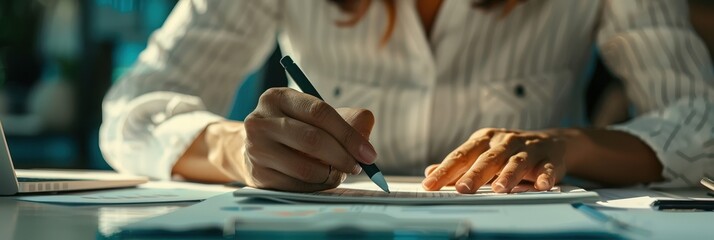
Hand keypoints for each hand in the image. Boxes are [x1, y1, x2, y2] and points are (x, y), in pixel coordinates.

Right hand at [242, 88, 376, 191]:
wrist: (259, 148)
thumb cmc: (297, 129)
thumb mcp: (318, 116)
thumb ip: (348, 119)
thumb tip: (366, 126)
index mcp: (278, 97)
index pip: (319, 112)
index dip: (348, 134)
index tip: (368, 153)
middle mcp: (261, 121)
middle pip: (312, 140)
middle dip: (343, 157)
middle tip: (358, 167)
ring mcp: (256, 149)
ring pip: (305, 168)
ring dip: (331, 175)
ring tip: (338, 172)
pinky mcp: (258, 175)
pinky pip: (297, 187)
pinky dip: (317, 187)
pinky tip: (321, 180)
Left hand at [421, 128, 565, 193]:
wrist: (550, 142)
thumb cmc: (507, 151)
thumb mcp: (481, 153)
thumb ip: (458, 165)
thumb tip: (429, 172)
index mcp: (484, 140)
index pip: (461, 156)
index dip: (444, 170)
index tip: (430, 184)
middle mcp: (504, 142)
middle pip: (487, 159)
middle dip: (474, 174)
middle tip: (462, 189)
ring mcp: (527, 149)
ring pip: (516, 162)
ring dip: (508, 175)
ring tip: (499, 188)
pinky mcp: (548, 159)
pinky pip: (547, 168)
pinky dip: (544, 176)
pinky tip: (541, 186)